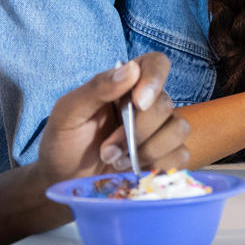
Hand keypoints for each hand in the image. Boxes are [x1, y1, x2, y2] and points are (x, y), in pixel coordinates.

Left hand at [35, 52, 190, 184]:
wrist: (63, 181)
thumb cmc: (64, 142)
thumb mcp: (68, 113)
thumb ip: (97, 88)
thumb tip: (130, 70)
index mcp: (126, 85)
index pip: (156, 64)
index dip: (155, 79)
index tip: (138, 103)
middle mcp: (148, 104)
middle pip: (165, 105)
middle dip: (136, 132)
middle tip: (108, 150)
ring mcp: (160, 131)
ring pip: (179, 130)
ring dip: (147, 151)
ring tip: (118, 163)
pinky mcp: (166, 156)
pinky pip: (181, 156)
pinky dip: (158, 165)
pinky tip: (135, 171)